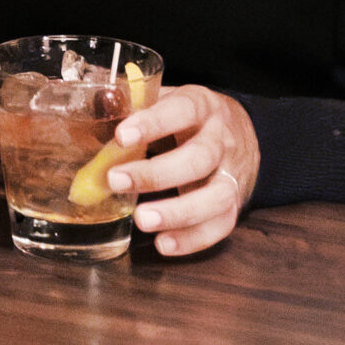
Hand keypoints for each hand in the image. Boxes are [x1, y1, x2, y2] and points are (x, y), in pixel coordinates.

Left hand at [107, 85, 259, 258]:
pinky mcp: (235, 205)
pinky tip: (163, 244)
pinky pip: (221, 226)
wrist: (246, 136)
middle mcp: (222, 140)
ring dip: (177, 212)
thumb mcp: (169, 101)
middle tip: (116, 181)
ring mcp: (232, 175)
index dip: (153, 123)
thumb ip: (136, 106)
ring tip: (141, 220)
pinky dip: (192, 239)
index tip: (121, 136)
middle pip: (199, 158)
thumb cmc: (191, 120)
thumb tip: (98, 105)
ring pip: (215, 197)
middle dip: (156, 174)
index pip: (182, 110)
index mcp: (203, 106)